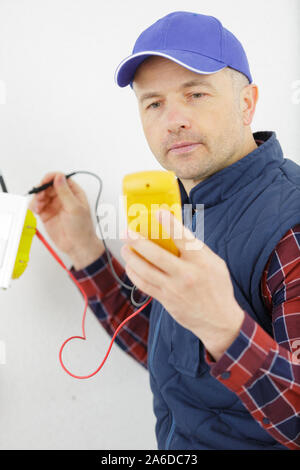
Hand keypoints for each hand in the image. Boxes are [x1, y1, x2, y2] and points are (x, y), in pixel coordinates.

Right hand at [28, 172, 103, 264]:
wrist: (77, 246)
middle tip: (40, 196)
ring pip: (41, 195)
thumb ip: (65, 192)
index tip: (45, 181)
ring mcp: (54, 205)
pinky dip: (33, 205)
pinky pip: (37, 206)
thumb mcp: (75, 208)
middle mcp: (63, 197)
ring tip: (38, 206)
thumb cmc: (82, 229)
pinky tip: (36, 209)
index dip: (52, 177)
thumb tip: (59, 177)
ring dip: (37, 198)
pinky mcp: (47, 214)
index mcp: (74, 193)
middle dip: (42, 189)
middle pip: (48, 185)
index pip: (61, 178)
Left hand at [121, 209, 244, 360]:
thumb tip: (177, 233)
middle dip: (138, 241)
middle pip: (156, 255)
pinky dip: (135, 274)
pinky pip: (145, 285)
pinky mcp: (166, 300)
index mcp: (201, 262)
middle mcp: (186, 275)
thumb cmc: (218, 289)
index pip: (183, 238)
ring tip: (125, 248)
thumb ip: (197, 249)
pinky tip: (131, 266)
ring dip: (132, 258)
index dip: (170, 224)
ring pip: (146, 271)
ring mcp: (174, 289)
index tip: (158, 212)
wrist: (218, 321)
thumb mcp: (215, 264)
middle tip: (127, 232)